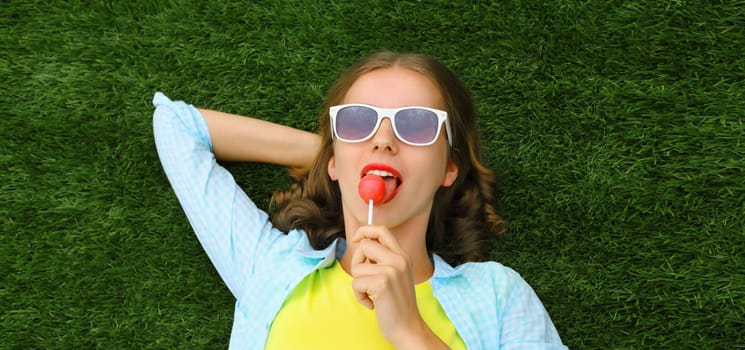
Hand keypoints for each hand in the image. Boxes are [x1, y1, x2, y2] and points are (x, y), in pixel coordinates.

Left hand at [350, 226, 448, 348]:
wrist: (407, 327)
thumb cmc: (396, 304)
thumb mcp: (395, 275)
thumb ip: (383, 259)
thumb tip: (360, 243)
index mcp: (402, 256)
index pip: (382, 230)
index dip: (365, 231)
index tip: (356, 239)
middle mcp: (399, 259)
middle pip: (365, 245)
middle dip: (357, 261)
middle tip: (365, 278)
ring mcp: (391, 270)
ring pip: (357, 267)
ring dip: (358, 284)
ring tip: (372, 294)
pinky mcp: (382, 283)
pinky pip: (356, 283)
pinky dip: (359, 296)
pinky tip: (371, 304)